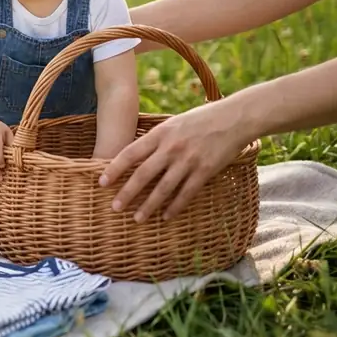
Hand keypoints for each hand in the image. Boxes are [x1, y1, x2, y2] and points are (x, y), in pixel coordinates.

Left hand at [97, 97, 254, 221]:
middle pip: (143, 174)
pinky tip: (166, 217)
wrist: (235, 118)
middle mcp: (171, 147)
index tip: (101, 183)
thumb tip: (136, 156)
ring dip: (149, 206)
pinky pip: (186, 193)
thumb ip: (156, 139)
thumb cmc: (201, 119)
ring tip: (138, 218)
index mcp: (160, 133)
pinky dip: (175, 207)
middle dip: (127, 193)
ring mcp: (188, 160)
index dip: (114, 169)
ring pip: (163, 188)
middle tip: (115, 208)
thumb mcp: (173, 123)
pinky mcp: (205, 171)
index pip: (130, 153)